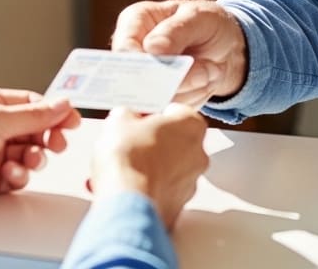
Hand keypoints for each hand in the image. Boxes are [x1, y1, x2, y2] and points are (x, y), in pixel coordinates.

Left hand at [0, 87, 80, 220]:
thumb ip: (34, 115)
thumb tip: (63, 104)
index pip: (30, 104)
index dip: (53, 111)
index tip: (72, 120)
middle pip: (33, 129)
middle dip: (47, 136)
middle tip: (57, 142)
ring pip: (28, 153)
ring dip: (33, 157)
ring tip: (29, 159)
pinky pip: (17, 175)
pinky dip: (19, 175)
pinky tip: (11, 173)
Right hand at [90, 104, 209, 230]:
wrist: (125, 200)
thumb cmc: (129, 159)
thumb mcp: (119, 120)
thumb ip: (129, 116)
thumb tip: (127, 119)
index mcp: (191, 125)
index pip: (178, 112)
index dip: (156, 116)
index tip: (142, 120)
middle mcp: (198, 154)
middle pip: (177, 142)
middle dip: (156, 143)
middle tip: (133, 144)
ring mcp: (191, 182)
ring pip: (172, 169)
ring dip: (154, 167)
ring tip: (128, 168)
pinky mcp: (179, 205)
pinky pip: (165, 191)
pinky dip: (150, 189)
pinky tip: (130, 186)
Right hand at [112, 0, 247, 104]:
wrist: (226, 46)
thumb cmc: (208, 23)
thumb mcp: (199, 17)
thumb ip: (176, 30)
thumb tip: (152, 48)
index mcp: (134, 22)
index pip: (124, 50)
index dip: (143, 65)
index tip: (170, 69)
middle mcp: (133, 52)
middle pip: (138, 81)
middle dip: (176, 80)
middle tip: (206, 71)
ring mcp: (143, 78)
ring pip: (157, 98)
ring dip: (191, 88)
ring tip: (211, 70)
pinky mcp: (157, 98)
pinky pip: (171, 109)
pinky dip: (195, 97)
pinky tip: (207, 81)